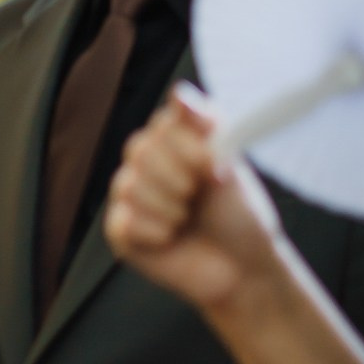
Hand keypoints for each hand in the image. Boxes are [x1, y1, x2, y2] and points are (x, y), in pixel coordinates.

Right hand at [105, 85, 284, 311]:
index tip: (213, 168)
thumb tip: (179, 94)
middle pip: (140, 151)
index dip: (187, 147)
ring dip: (169, 209)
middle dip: (179, 180)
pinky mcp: (121, 229)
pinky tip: (171, 239)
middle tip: (198, 197)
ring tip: (186, 220)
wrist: (243, 268)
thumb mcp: (232, 165)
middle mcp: (147, 161)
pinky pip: (125, 221)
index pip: (162, 124)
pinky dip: (156, 234)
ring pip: (129, 186)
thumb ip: (206, 125)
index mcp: (175, 140)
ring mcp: (130, 195)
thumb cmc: (239, 215)